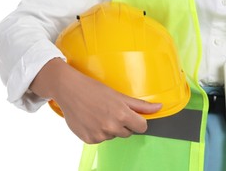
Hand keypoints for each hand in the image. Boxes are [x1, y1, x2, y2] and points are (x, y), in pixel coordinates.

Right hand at [30, 58, 161, 143]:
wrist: (69, 89)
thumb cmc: (93, 88)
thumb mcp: (118, 94)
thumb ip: (140, 105)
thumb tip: (159, 107)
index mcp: (122, 115)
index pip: (142, 127)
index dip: (137, 120)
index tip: (130, 115)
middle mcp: (111, 127)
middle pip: (127, 132)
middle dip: (122, 123)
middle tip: (110, 110)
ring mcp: (99, 135)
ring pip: (113, 136)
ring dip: (109, 127)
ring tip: (98, 113)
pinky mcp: (89, 139)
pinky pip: (100, 139)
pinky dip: (97, 131)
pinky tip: (90, 119)